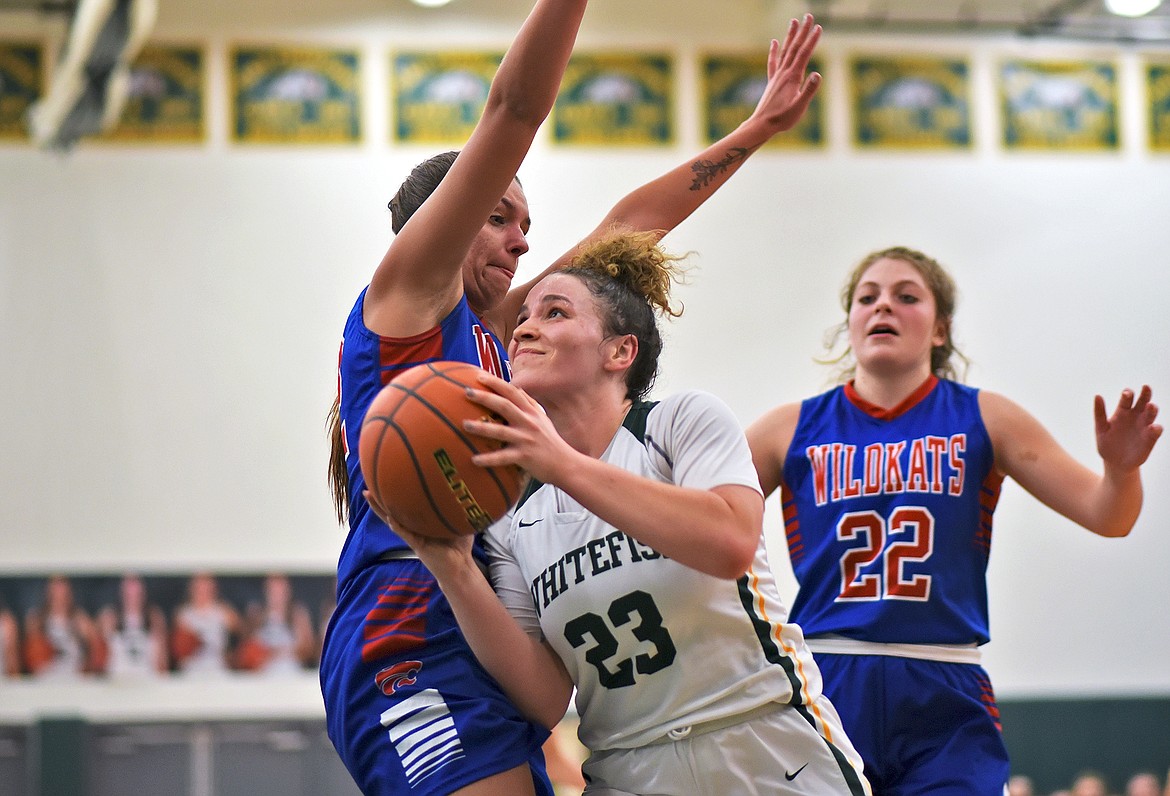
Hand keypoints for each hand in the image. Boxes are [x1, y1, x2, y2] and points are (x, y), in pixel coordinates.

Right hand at [363, 489, 474, 566]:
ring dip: (380, 508)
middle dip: (380, 495)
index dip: (397, 490)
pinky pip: (404, 533)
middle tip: (369, 479)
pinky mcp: (417, 545)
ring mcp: (413, 535)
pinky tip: (389, 517)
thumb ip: (463, 504)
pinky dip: (397, 525)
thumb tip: (471, 483)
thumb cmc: (460, 544)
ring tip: (369, 494)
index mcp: (422, 519)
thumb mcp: (462, 519)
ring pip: (392, 519)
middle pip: (393, 508)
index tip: (389, 473)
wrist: (461, 566)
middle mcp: (414, 526)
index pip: (407, 502)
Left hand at [462, 371, 578, 484]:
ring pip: (501, 431)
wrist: (566, 464)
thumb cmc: (551, 441)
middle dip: (485, 397)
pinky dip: (488, 459)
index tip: (479, 376)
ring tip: (464, 424)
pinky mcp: (525, 457)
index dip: (496, 383)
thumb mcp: (542, 419)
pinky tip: (474, 459)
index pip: (512, 392)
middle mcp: (528, 423)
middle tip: (466, 392)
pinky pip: (503, 458)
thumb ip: (529, 403)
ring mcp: (526, 440)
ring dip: (481, 427)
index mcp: (531, 412)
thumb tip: (516, 388)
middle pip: (504, 406)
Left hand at [748, 13, 822, 134]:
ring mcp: (777, 76)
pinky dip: (774, 51)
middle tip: (809, 16)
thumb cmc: (782, 119)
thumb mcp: (800, 107)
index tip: (819, 27)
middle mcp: (784, 73)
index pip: (804, 54)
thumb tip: (817, 74)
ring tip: (794, 21)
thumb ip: (809, 90)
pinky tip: (774, 42)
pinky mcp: (772, 81)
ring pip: (785, 51)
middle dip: (803, 31)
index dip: (812, 40)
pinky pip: (773, 62)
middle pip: (795, 47)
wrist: (762, 125)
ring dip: (790, 36)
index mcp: (793, 77)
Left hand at [1095, 385, 1162, 471]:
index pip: (1127, 399)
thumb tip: (1097, 395)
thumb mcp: (1101, 429)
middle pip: (1143, 401)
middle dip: (1145, 394)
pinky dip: (1155, 428)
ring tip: (1150, 406)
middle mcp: (1136, 416)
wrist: (1116, 463)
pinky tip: (1153, 427)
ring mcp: (1144, 426)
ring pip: (1151, 414)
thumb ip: (1099, 413)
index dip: (1128, 394)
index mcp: (1122, 412)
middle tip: (1145, 387)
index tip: (1127, 393)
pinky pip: (1156, 431)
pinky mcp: (1151, 438)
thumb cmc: (1107, 444)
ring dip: (1152, 409)